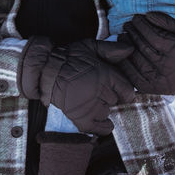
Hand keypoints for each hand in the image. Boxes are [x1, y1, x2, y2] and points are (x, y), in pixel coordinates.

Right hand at [18, 38, 134, 135]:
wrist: (44, 69)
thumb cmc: (68, 57)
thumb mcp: (90, 47)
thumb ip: (111, 49)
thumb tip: (130, 49)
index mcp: (106, 74)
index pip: (127, 90)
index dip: (124, 90)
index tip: (120, 89)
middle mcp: (101, 91)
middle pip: (116, 101)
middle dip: (111, 97)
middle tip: (101, 92)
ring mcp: (90, 105)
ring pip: (107, 111)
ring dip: (103, 108)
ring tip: (94, 101)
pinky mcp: (79, 116)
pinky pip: (96, 127)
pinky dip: (102, 128)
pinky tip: (105, 124)